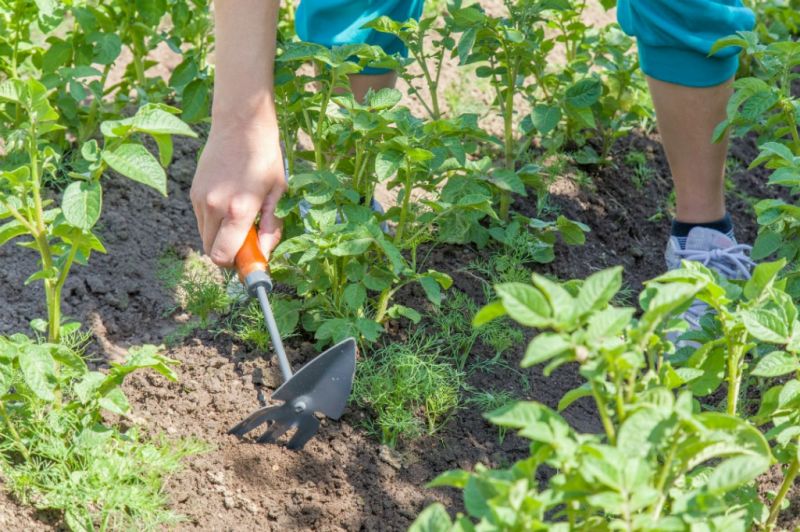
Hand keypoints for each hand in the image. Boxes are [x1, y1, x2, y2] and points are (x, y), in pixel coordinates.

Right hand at [190, 120, 286, 267]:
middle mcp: (215, 207)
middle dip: (229, 254)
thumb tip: (265, 253)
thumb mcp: (277, 192)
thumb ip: (271, 226)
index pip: (223, 256)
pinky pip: (202, 220)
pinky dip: (214, 223)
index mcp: (238, 210)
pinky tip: (230, 204)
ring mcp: (200, 199)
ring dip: (221, 238)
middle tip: (247, 242)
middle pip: (211, 251)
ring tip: (240, 220)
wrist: (240, 124)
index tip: (249, 260)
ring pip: (205, 236)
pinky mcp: (193, 192)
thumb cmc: (265, 157)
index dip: (236, 265)